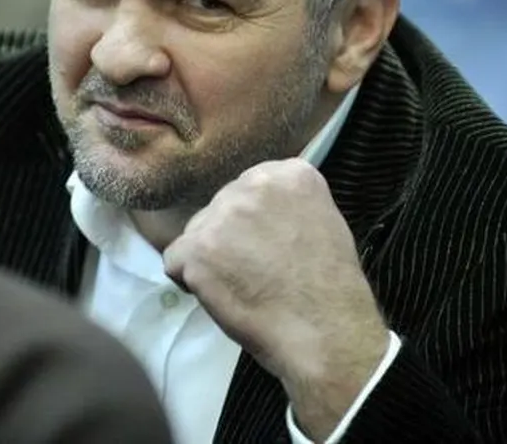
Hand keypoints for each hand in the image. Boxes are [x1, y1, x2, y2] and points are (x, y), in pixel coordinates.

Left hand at [163, 159, 389, 438]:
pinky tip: (221, 296)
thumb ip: (287, 205)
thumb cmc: (332, 287)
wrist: (326, 332)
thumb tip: (259, 214)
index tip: (270, 244)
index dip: (255, 221)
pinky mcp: (198, 248)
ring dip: (209, 257)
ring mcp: (222, 215)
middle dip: (230, 235)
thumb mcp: (323, 222)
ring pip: (197, 231)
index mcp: (289, 174)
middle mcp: (253, 184)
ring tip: (240, 286)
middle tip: (254, 269)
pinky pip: (175, 259)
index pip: (251, 187)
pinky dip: (190, 280)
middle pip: (221, 206)